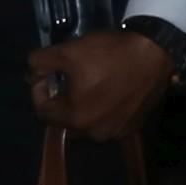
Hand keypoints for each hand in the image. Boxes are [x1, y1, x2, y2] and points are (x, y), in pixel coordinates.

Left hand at [26, 28, 174, 139]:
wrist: (155, 53)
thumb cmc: (108, 54)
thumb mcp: (67, 51)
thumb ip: (39, 63)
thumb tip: (31, 74)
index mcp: (76, 119)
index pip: (42, 112)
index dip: (38, 91)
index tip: (44, 74)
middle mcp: (95, 133)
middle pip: (65, 120)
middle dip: (60, 100)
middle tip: (66, 78)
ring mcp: (116, 132)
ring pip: (87, 122)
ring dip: (82, 106)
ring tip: (88, 84)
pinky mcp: (134, 126)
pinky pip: (108, 121)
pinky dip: (103, 109)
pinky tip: (109, 90)